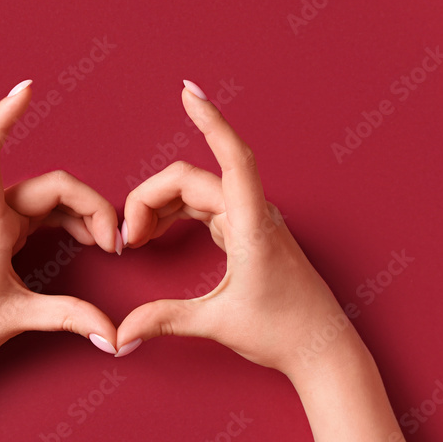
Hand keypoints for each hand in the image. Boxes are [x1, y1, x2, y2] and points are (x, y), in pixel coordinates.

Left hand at [0, 81, 121, 391]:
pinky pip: (34, 215)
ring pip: (42, 200)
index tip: (26, 89)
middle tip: (115, 243)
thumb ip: (70, 319)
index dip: (3, 118)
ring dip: (78, 214)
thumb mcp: (16, 319)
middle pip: (46, 187)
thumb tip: (114, 335)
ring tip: (105, 243)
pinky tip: (82, 239)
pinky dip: (62, 222)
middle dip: (88, 205)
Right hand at [116, 81, 357, 379]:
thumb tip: (121, 334)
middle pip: (193, 180)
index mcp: (253, 226)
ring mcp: (254, 222)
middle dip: (151, 198)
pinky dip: (179, 213)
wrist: (321, 349)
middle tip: (127, 241)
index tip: (188, 92)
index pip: (232, 157)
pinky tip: (159, 231)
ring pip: (199, 192)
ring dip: (162, 205)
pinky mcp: (250, 234)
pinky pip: (208, 207)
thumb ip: (165, 320)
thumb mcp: (218, 324)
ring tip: (137, 238)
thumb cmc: (283, 333)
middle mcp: (256, 215)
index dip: (210, 121)